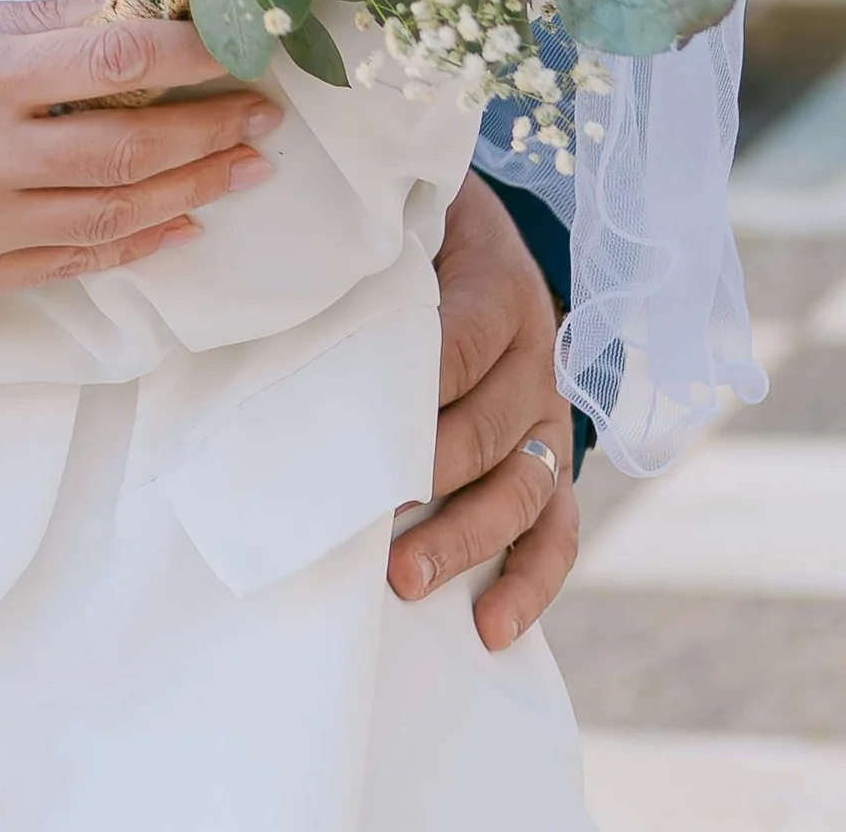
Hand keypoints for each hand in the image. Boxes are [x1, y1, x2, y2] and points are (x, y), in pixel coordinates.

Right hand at [0, 0, 283, 305]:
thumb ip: (25, 19)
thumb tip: (121, 0)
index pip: (113, 61)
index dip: (191, 53)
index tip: (239, 44)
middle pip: (130, 147)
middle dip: (211, 128)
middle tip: (267, 112)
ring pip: (115, 215)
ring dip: (194, 188)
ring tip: (244, 164)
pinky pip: (74, 265)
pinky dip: (137, 244)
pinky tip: (179, 223)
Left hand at [388, 170, 576, 644]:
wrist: (485, 235)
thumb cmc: (422, 230)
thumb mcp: (405, 216)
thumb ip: (369, 246)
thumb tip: (286, 281)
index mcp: (501, 286)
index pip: (461, 345)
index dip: (414, 390)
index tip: (358, 429)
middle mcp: (538, 358)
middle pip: (489, 428)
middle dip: (427, 479)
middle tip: (366, 517)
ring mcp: (551, 418)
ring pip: (524, 489)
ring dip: (466, 539)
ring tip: (406, 578)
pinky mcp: (555, 464)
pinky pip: (559, 531)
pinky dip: (531, 583)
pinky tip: (492, 629)